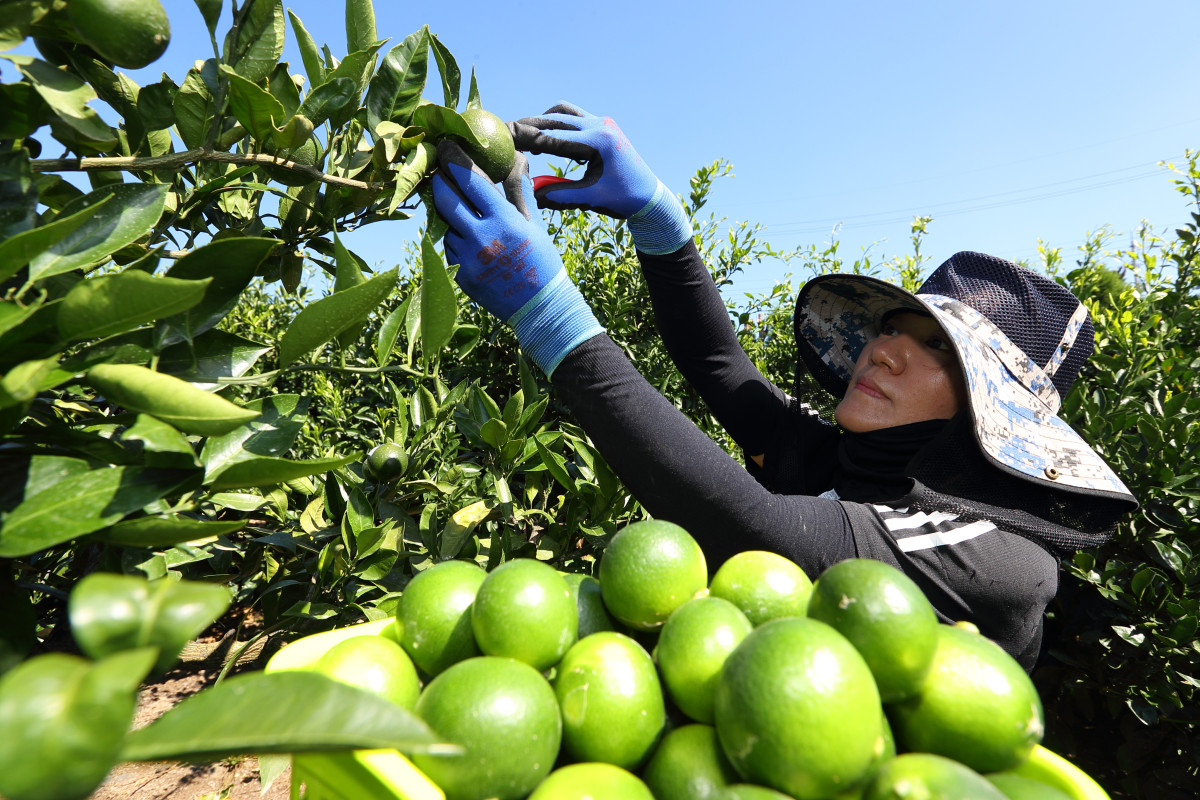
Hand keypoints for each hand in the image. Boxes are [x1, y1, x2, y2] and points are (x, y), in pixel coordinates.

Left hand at [431, 141, 603, 374]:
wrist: (540, 308)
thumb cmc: (541, 260)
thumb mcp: (534, 223)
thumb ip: (520, 189)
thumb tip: (517, 156)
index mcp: (504, 221)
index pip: (471, 181)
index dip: (455, 160)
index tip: (447, 145)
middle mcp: (482, 239)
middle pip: (447, 199)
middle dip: (439, 180)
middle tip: (437, 168)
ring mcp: (467, 259)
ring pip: (445, 225)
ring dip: (448, 213)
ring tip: (455, 204)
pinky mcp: (459, 276)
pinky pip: (448, 248)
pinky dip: (453, 237)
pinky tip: (463, 235)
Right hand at [509, 102, 692, 254]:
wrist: (649, 196)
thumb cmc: (623, 200)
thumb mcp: (590, 198)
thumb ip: (559, 194)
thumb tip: (529, 193)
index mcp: (599, 141)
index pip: (554, 137)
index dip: (527, 139)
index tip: (506, 140)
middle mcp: (600, 125)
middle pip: (555, 119)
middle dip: (531, 127)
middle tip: (507, 133)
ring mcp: (603, 122)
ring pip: (564, 113)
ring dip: (544, 122)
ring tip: (526, 138)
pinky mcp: (603, 125)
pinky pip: (574, 117)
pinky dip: (558, 124)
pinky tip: (548, 139)